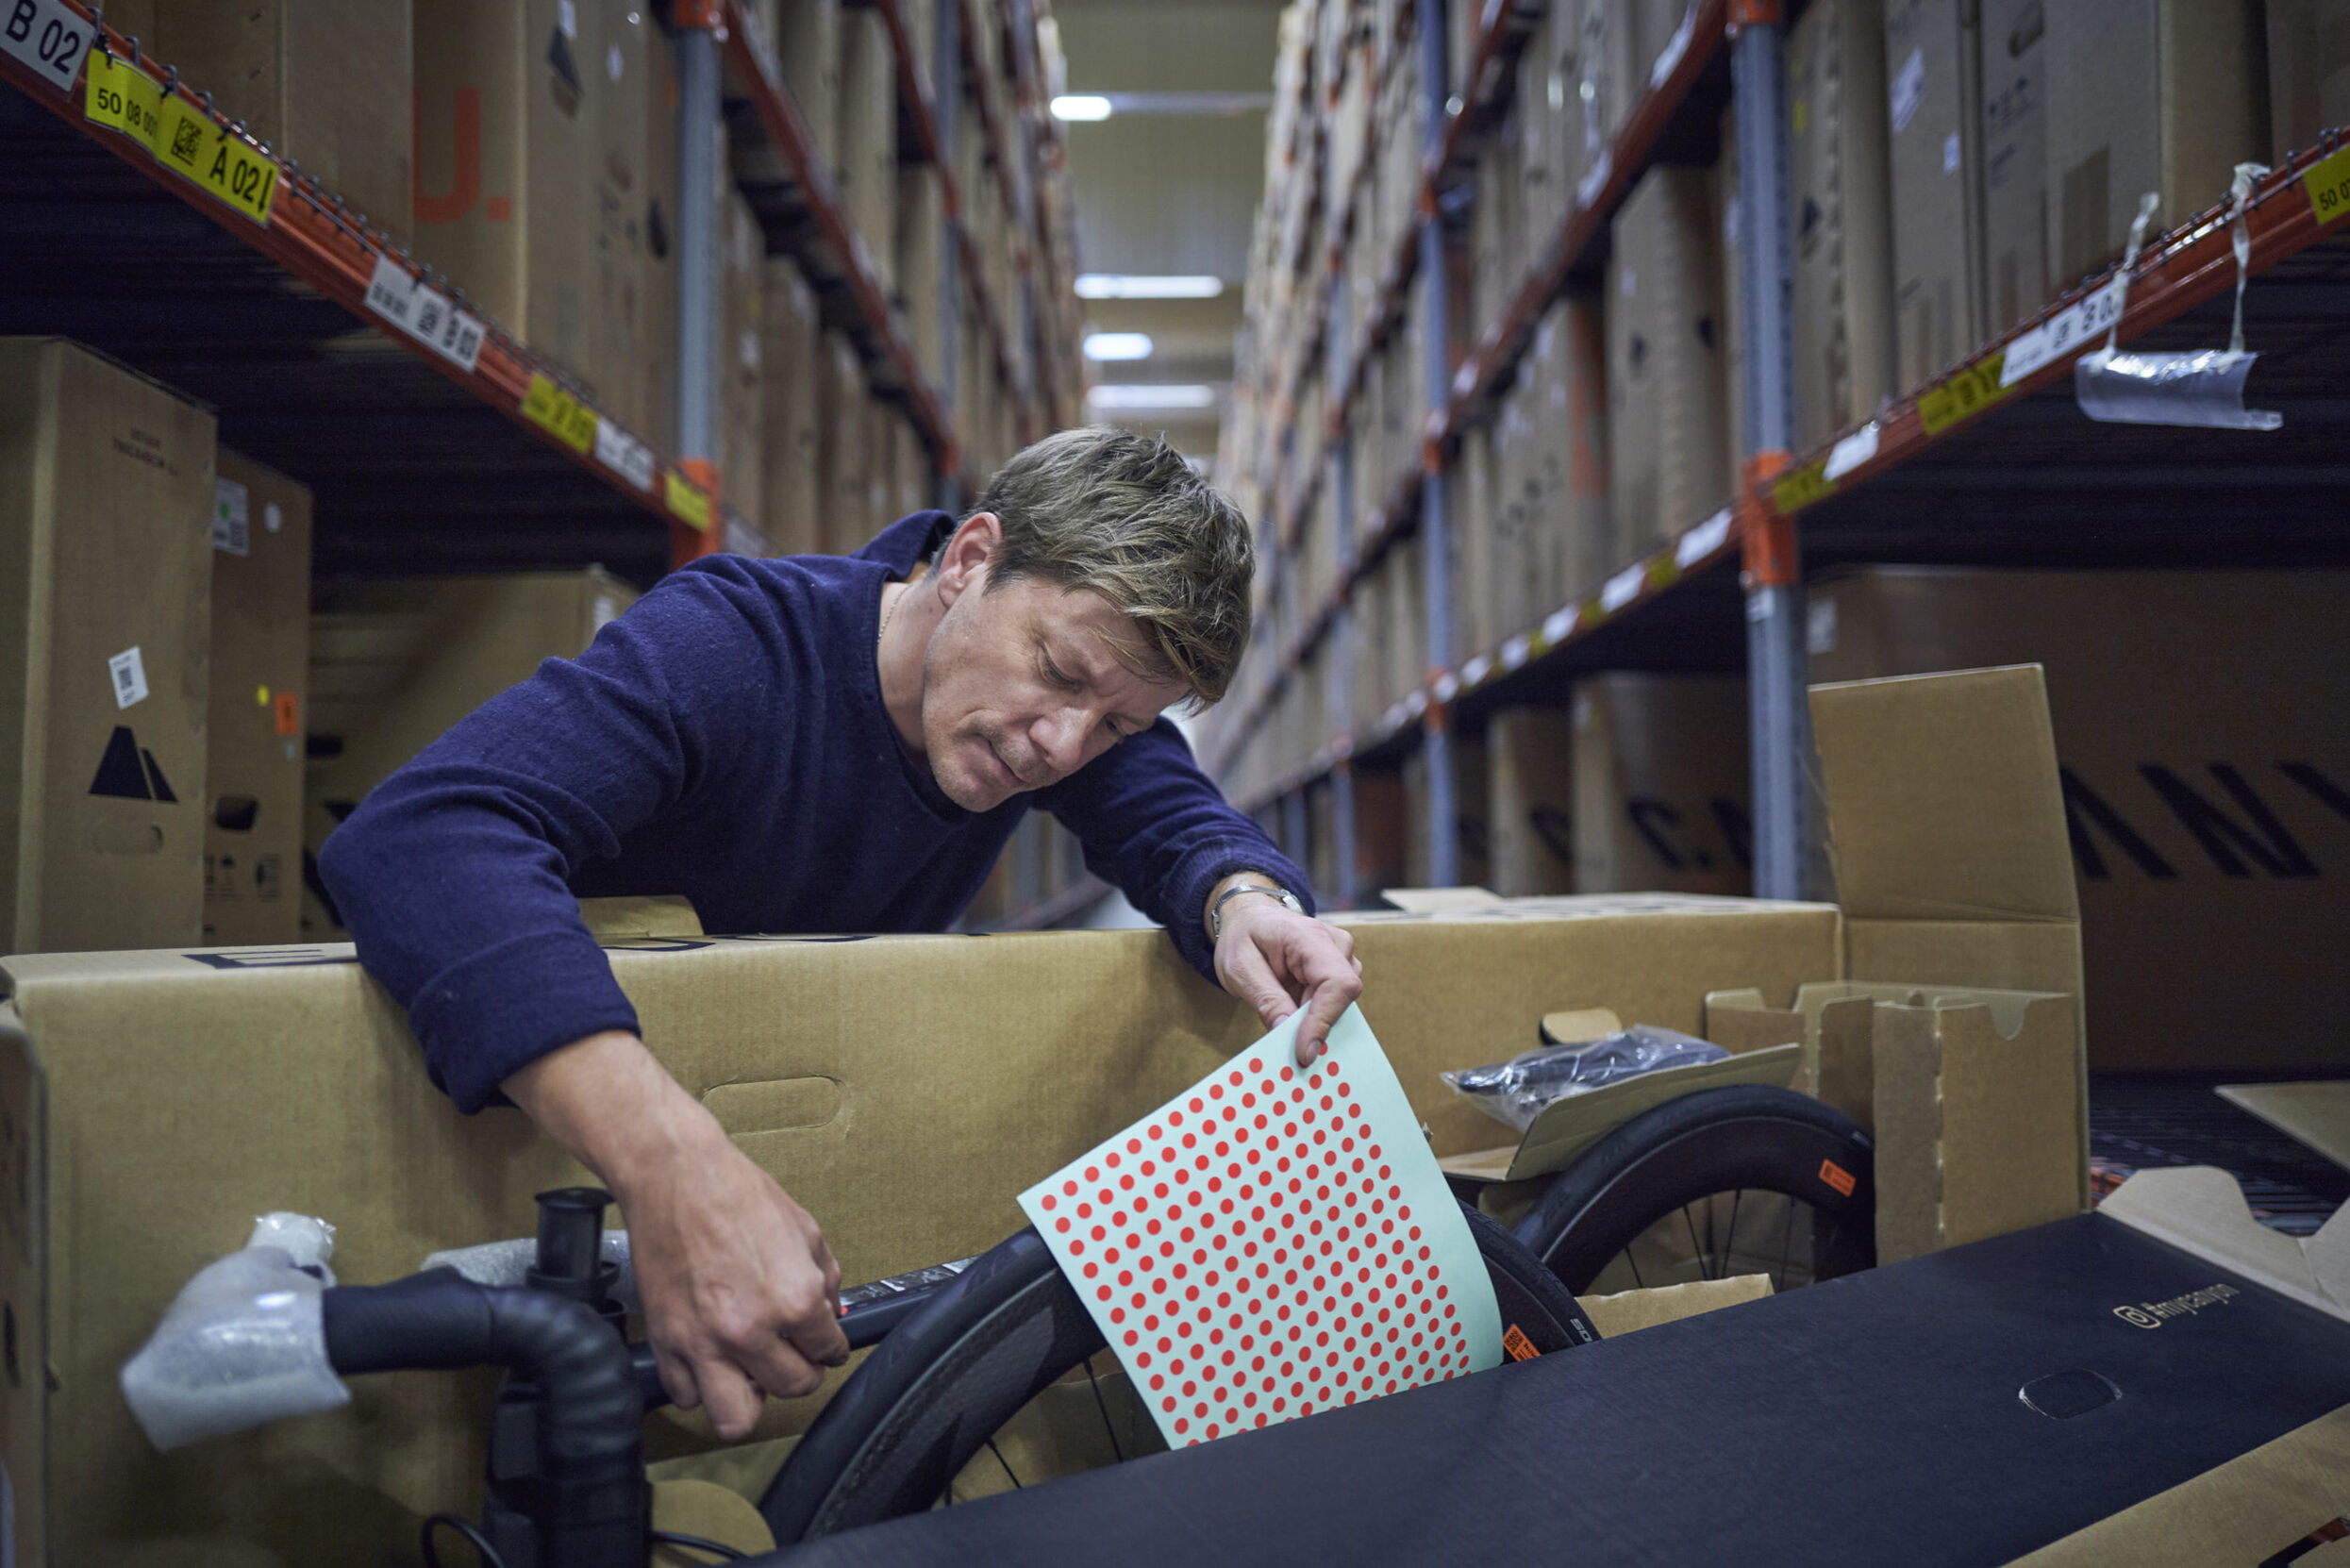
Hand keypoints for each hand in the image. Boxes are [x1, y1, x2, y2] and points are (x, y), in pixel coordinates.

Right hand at [614, 1125, 848, 1437]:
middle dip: (800, 1372)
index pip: (829, 1352)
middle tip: (794, 1355)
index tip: (824, 1346)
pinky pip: (687, 1395)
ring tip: (752, 1370)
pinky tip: (711, 1359)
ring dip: (749, 1397)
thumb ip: (825, 1280)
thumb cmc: (737, 1194)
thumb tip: (831, 1315)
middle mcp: (750, 1331)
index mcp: (794, 1300)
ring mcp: (704, 1342)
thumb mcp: (806, 1230)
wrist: (675, 1177)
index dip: (831, 1347)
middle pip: (792, 1389)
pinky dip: (701, 1385)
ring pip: (735, 1418)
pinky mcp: (666, 1342)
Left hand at [1209, 887, 1362, 1065]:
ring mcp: (1342, 955)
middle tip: (1286, 1050)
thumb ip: (1265, 999)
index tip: (1304, 1052)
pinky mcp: (1341, 969)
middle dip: (1314, 1026)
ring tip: (1282, 1025)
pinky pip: (1335, 1001)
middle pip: (1341, 997)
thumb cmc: (1244, 937)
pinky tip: (1294, 1021)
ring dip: (1312, 1021)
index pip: (1335, 983)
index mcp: (1308, 936)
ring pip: (1340, 1003)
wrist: (1251, 917)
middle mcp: (1335, 943)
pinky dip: (1314, 1016)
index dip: (1323, 1021)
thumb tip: (1286, 1031)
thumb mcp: (1240, 969)